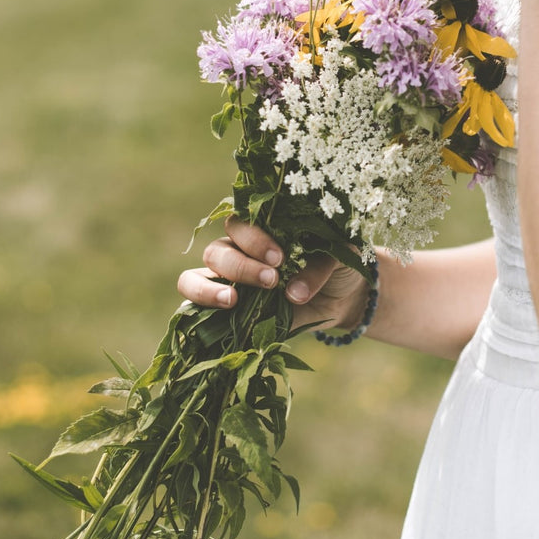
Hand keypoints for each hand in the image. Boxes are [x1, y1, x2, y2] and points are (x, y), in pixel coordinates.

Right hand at [177, 216, 369, 331]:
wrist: (345, 294)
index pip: (240, 224)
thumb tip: (293, 294)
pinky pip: (195, 308)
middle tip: (271, 280)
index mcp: (262, 229)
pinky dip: (201, 309)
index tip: (280, 257)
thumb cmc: (338, 264)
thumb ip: (317, 268)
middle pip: (217, 251)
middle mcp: (238, 252)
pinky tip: (223, 314)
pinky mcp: (227, 312)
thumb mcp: (338, 258)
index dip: (254, 239)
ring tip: (232, 300)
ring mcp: (228, 282)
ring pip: (193, 277)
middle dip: (240, 266)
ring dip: (208, 288)